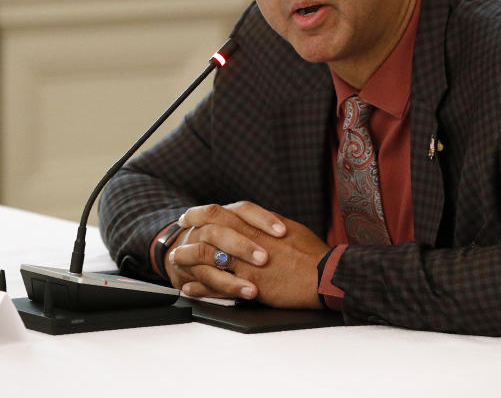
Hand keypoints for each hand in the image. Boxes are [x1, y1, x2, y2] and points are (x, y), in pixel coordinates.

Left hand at [170, 202, 330, 308]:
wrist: (324, 276)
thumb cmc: (313, 254)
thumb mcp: (291, 228)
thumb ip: (269, 222)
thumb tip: (258, 218)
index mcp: (258, 225)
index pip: (222, 211)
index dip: (202, 212)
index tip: (191, 215)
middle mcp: (248, 240)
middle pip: (208, 230)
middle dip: (188, 231)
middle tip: (178, 233)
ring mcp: (246, 262)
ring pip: (206, 256)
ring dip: (187, 258)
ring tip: (176, 261)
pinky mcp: (248, 283)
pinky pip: (215, 284)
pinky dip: (199, 286)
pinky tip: (189, 288)